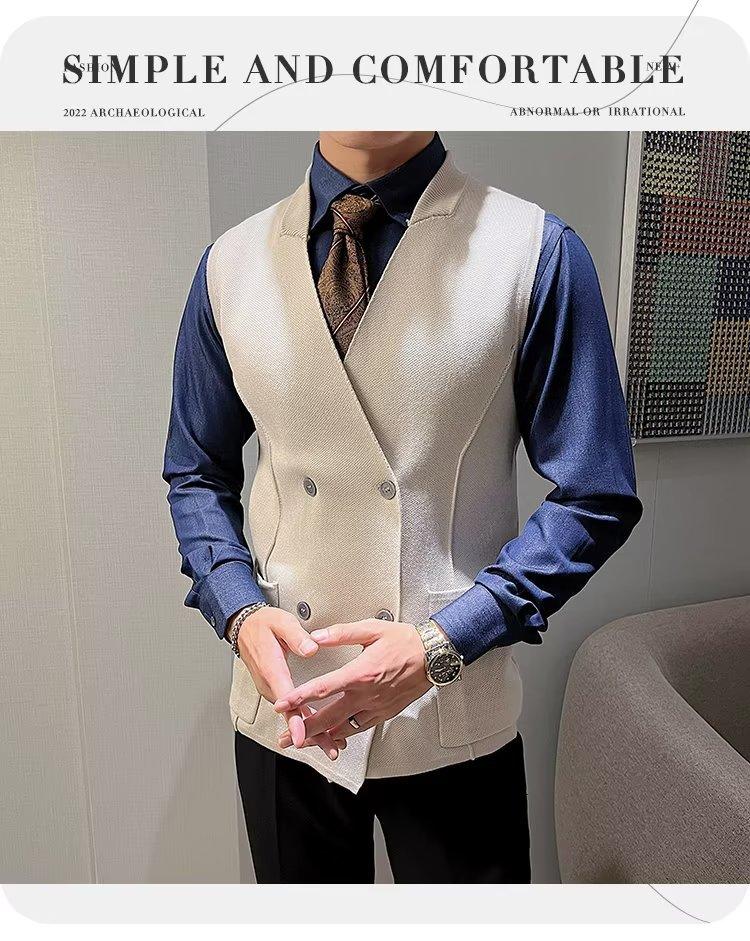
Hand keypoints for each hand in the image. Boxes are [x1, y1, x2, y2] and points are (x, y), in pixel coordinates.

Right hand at [234, 606, 341, 760]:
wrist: (245, 626)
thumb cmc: (263, 625)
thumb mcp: (282, 623)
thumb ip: (297, 636)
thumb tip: (312, 649)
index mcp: (272, 670)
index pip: (286, 699)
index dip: (295, 719)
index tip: (302, 735)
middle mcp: (271, 685)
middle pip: (291, 715)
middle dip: (310, 734)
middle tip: (330, 747)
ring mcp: (272, 689)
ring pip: (291, 716)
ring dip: (310, 731)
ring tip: (330, 744)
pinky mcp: (276, 690)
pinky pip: (290, 710)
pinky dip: (303, 723)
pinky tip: (316, 730)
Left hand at [273, 619, 429, 746]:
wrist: (433, 656)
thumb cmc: (404, 641)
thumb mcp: (371, 629)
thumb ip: (340, 634)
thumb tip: (316, 637)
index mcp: (360, 673)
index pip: (323, 688)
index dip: (299, 698)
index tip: (282, 704)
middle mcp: (366, 694)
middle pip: (328, 717)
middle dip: (303, 729)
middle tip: (286, 737)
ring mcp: (376, 707)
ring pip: (343, 729)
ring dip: (321, 738)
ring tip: (304, 743)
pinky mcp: (384, 713)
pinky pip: (360, 729)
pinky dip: (344, 735)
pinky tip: (334, 737)